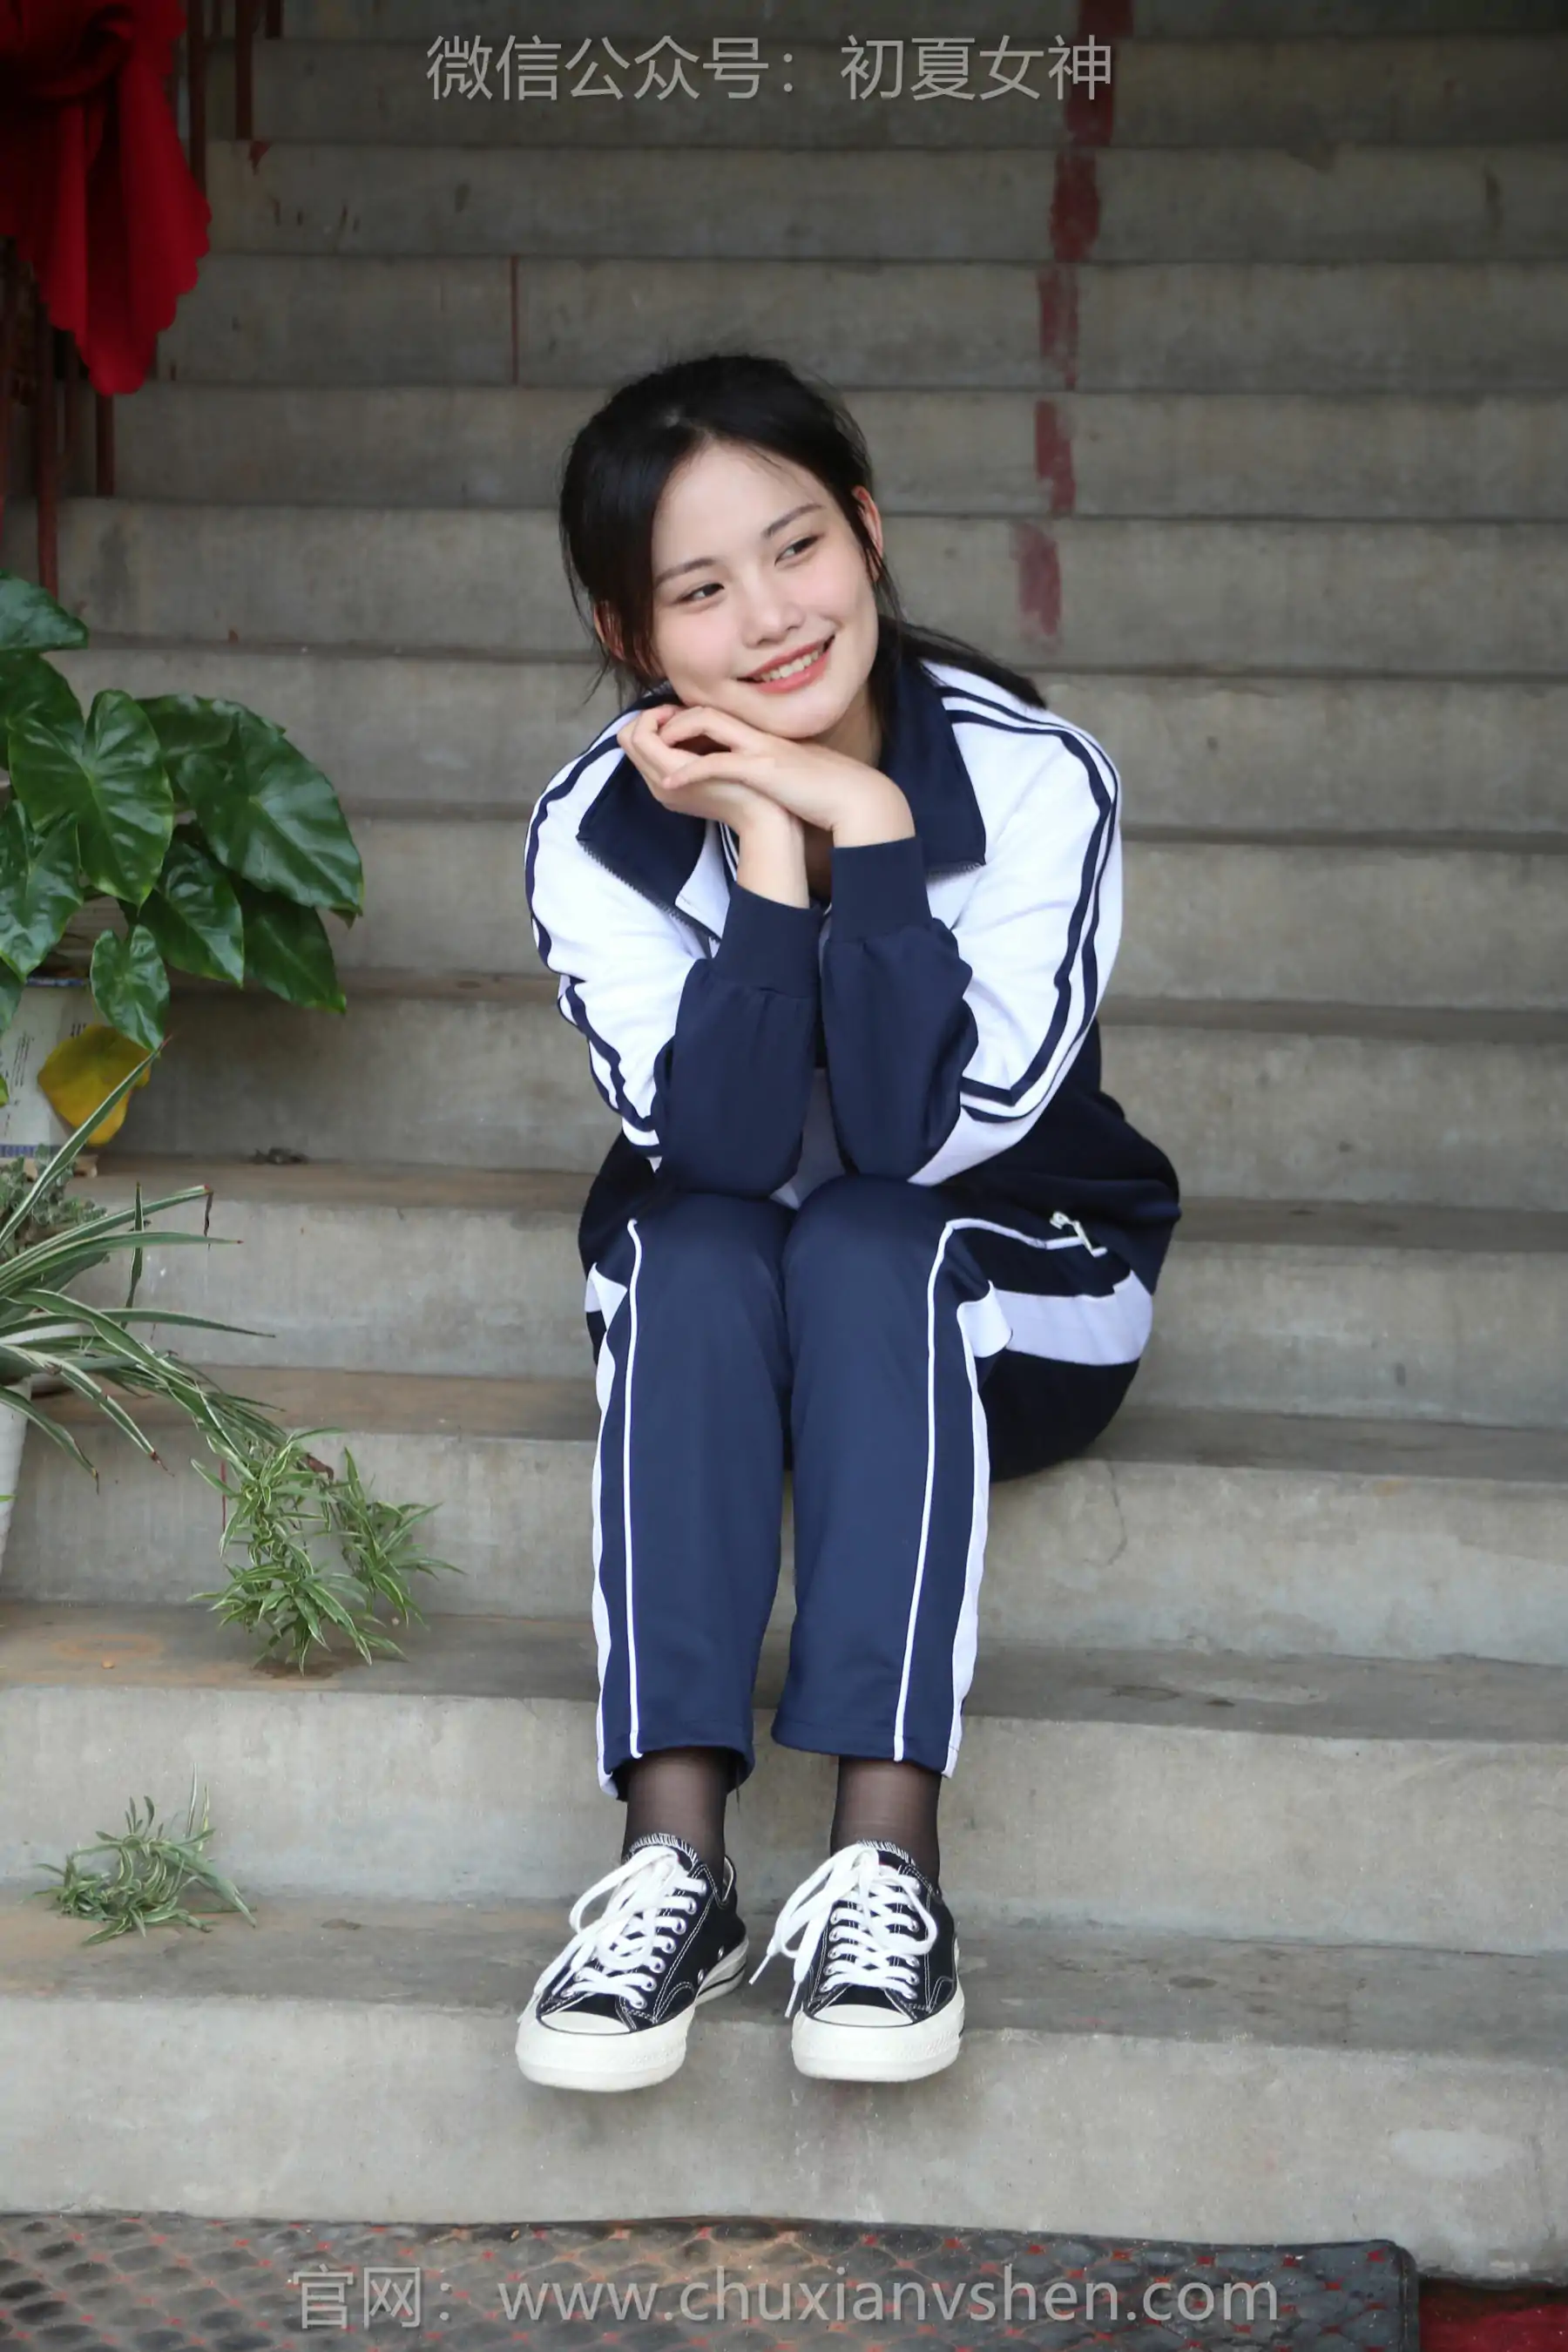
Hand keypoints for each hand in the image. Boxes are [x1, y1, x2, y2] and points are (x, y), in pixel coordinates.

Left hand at [628, 703, 911, 840]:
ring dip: (671, 735)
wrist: (853, 797)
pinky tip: (670, 783)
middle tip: (644, 737)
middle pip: (699, 711)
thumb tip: (744, 770)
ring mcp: (757, 748)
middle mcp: (754, 734)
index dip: (680, 721)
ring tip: (651, 749)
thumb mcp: (785, 770)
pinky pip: (717, 763)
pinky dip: (690, 771)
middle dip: (665, 722)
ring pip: (703, 724)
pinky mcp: (762, 768)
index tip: (662, 738)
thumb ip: (761, 763)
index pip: (711, 714)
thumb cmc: (821, 789)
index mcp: (757, 735)